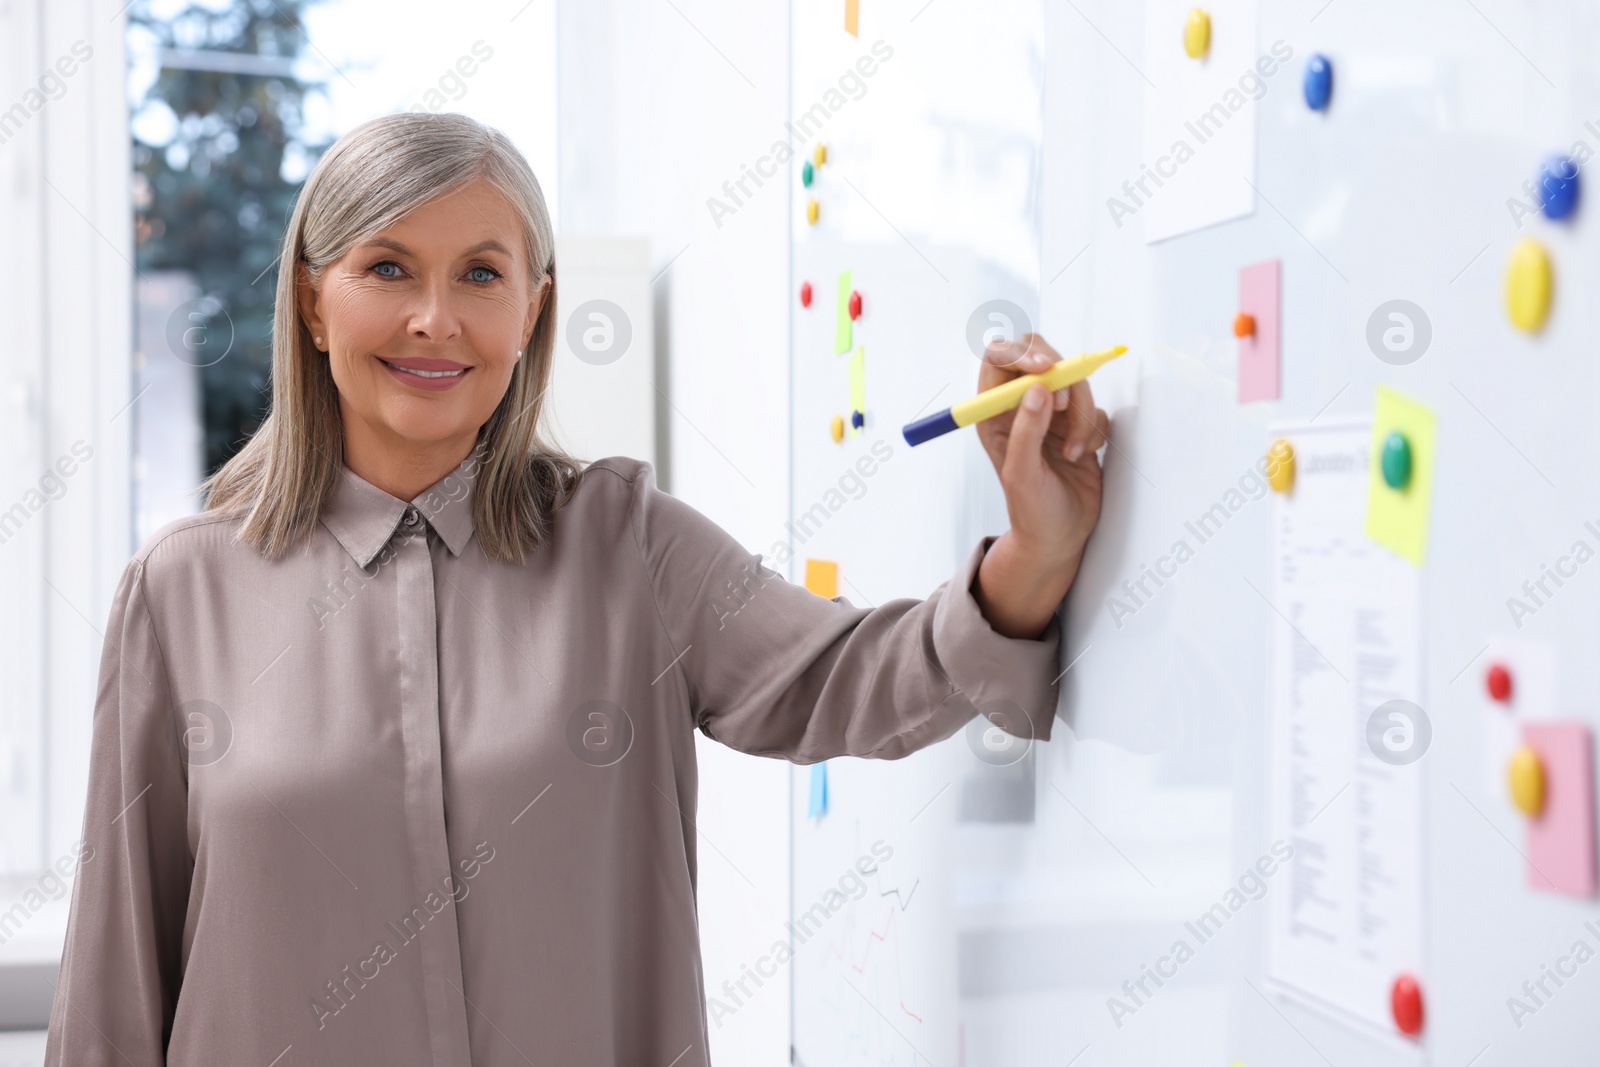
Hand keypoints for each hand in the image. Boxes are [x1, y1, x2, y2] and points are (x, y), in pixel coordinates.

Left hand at [970, 333, 1110, 638]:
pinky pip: (1095, 407)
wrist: (1059, 537)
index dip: (1021, 354)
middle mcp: (1021, 408)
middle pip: (1042, 358)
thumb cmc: (1031, 512)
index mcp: (994, 414)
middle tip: (1066, 407)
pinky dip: (1094, 430)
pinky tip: (1083, 456)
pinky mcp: (1079, 425)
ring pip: (1074, 383)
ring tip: (1073, 453)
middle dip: (1062, 378)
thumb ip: (1026, 430)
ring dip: (1082, 415)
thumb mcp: (1022, 474)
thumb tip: (1036, 388)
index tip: (1046, 370)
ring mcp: (1052, 414)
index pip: (1000, 359)